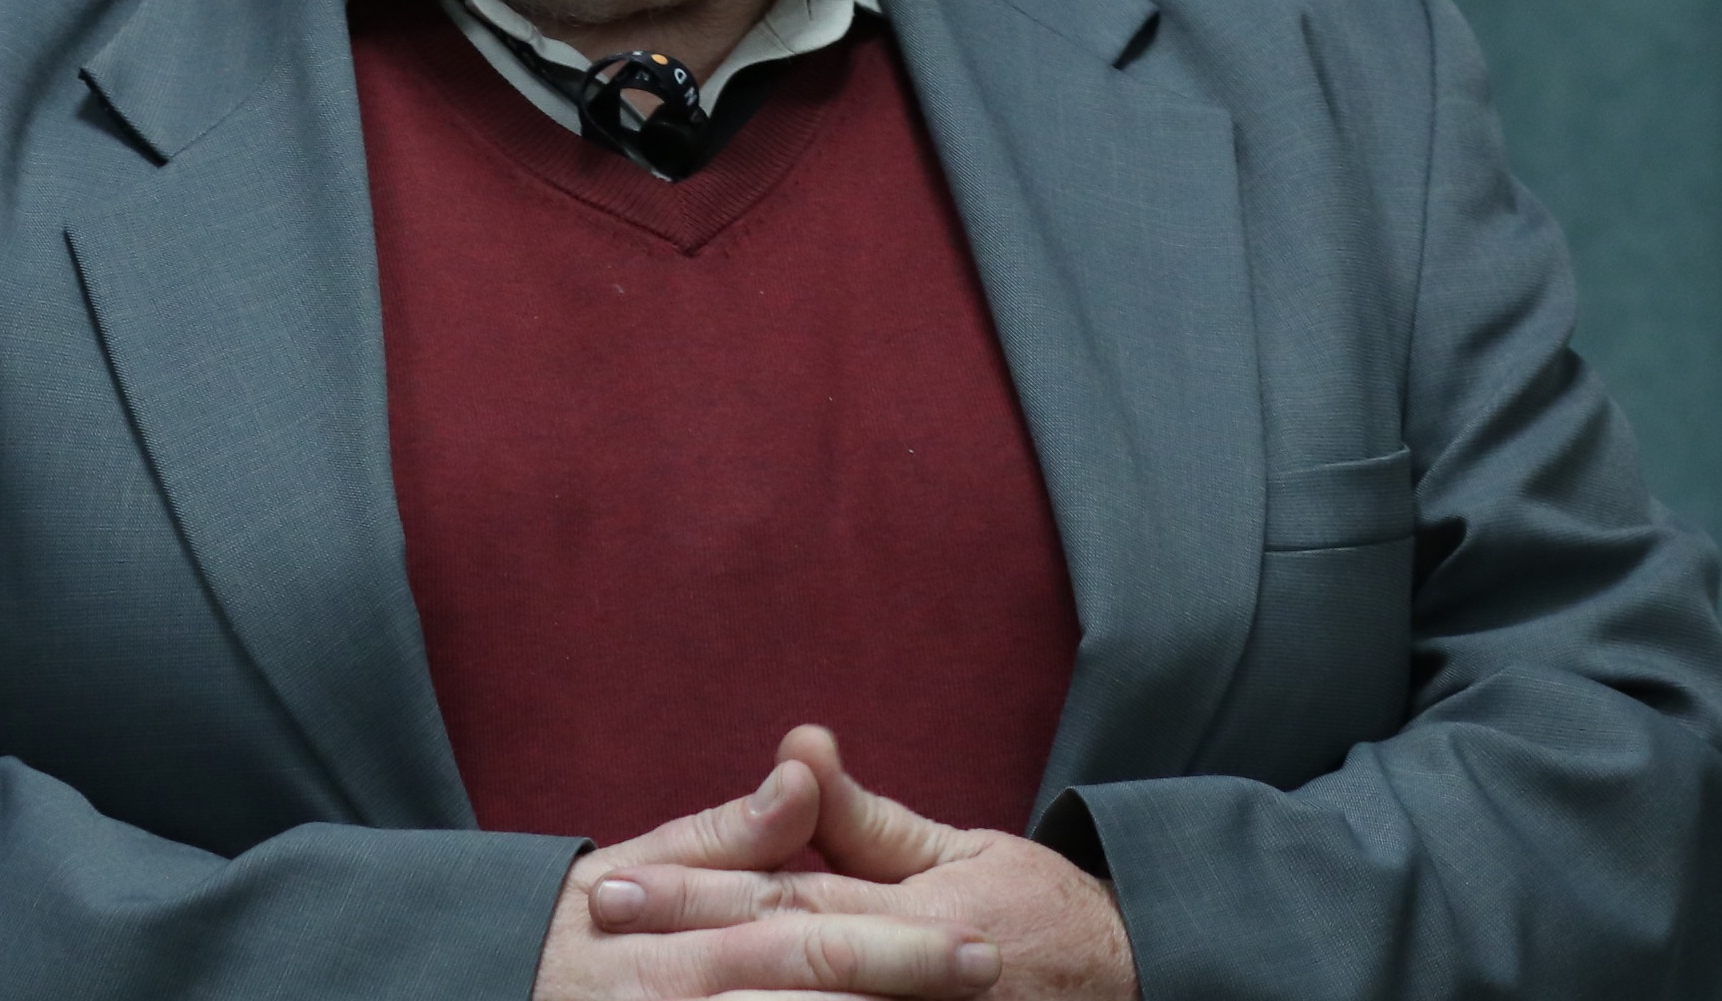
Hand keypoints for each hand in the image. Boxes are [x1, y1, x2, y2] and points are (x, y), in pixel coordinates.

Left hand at [590, 728, 1136, 1000]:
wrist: (1121, 982)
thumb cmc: (1032, 912)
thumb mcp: (954, 850)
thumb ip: (864, 819)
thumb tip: (799, 745)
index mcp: (911, 914)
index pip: (783, 898)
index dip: (696, 890)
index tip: (617, 885)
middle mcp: (906, 981)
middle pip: (774, 967)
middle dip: (683, 949)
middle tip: (600, 937)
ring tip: (636, 997)